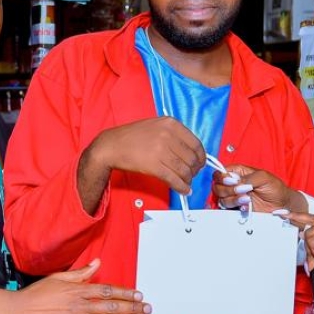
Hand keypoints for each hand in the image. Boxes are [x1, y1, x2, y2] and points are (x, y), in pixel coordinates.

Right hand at [8, 259, 151, 313]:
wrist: (18, 312)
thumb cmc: (37, 294)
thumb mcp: (58, 278)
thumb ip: (80, 273)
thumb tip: (97, 263)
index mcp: (78, 290)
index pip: (108, 291)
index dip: (126, 293)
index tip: (139, 295)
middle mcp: (80, 305)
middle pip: (112, 306)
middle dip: (132, 307)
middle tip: (148, 309)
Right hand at [84, 117, 204, 195]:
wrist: (112, 145)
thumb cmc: (133, 137)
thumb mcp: (157, 126)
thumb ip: (174, 135)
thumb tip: (192, 152)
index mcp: (171, 124)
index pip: (196, 144)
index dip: (201, 157)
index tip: (200, 163)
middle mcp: (168, 135)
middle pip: (192, 158)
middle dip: (194, 170)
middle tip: (191, 175)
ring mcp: (161, 150)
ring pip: (184, 170)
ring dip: (188, 180)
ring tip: (186, 183)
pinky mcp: (154, 165)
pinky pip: (174, 179)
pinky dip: (181, 187)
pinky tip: (183, 190)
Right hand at [212, 164, 306, 213]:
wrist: (281, 205)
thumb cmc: (275, 188)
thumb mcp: (264, 177)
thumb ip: (248, 178)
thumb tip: (235, 183)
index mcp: (238, 172)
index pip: (221, 172)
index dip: (222, 177)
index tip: (231, 181)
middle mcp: (233, 184)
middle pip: (217, 186)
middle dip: (228, 189)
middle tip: (242, 190)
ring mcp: (234, 197)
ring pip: (221, 198)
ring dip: (233, 199)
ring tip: (247, 199)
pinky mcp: (236, 208)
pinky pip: (227, 209)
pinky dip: (235, 207)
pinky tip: (245, 207)